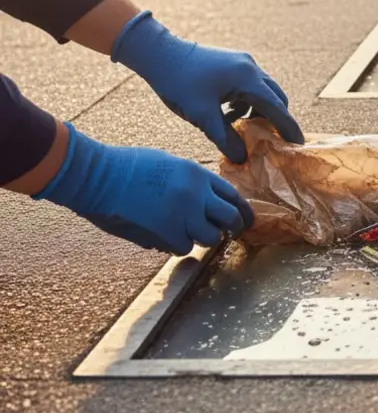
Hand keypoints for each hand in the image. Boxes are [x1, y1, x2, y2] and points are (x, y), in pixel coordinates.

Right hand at [35, 125, 253, 254]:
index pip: (233, 195)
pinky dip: (176, 245)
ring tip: (184, 231)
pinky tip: (163, 236)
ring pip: (209, 238)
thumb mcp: (169, 164)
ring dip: (200, 238)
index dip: (242, 210)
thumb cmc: (126, 167)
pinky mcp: (165, 233)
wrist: (97, 177)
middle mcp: (196, 194)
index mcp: (198, 174)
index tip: (245, 220)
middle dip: (232, 228)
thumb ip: (191, 183)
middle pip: (230, 219)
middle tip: (226, 234)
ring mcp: (182, 215)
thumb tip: (205, 203)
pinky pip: (183, 248)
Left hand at [111, 11, 302, 163]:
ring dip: (258, 111)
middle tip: (272, 140)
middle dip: (276, 119)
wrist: (159, 53)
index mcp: (248, 79)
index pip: (277, 107)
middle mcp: (251, 68)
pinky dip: (247, 101)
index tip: (298, 144)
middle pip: (276, 97)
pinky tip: (228, 112)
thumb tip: (242, 159)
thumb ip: (225, 138)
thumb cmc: (179, 83)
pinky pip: (250, 85)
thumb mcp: (201, 116)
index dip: (288, 127)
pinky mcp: (233, 62)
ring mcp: (243, 63)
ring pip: (263, 91)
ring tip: (241, 127)